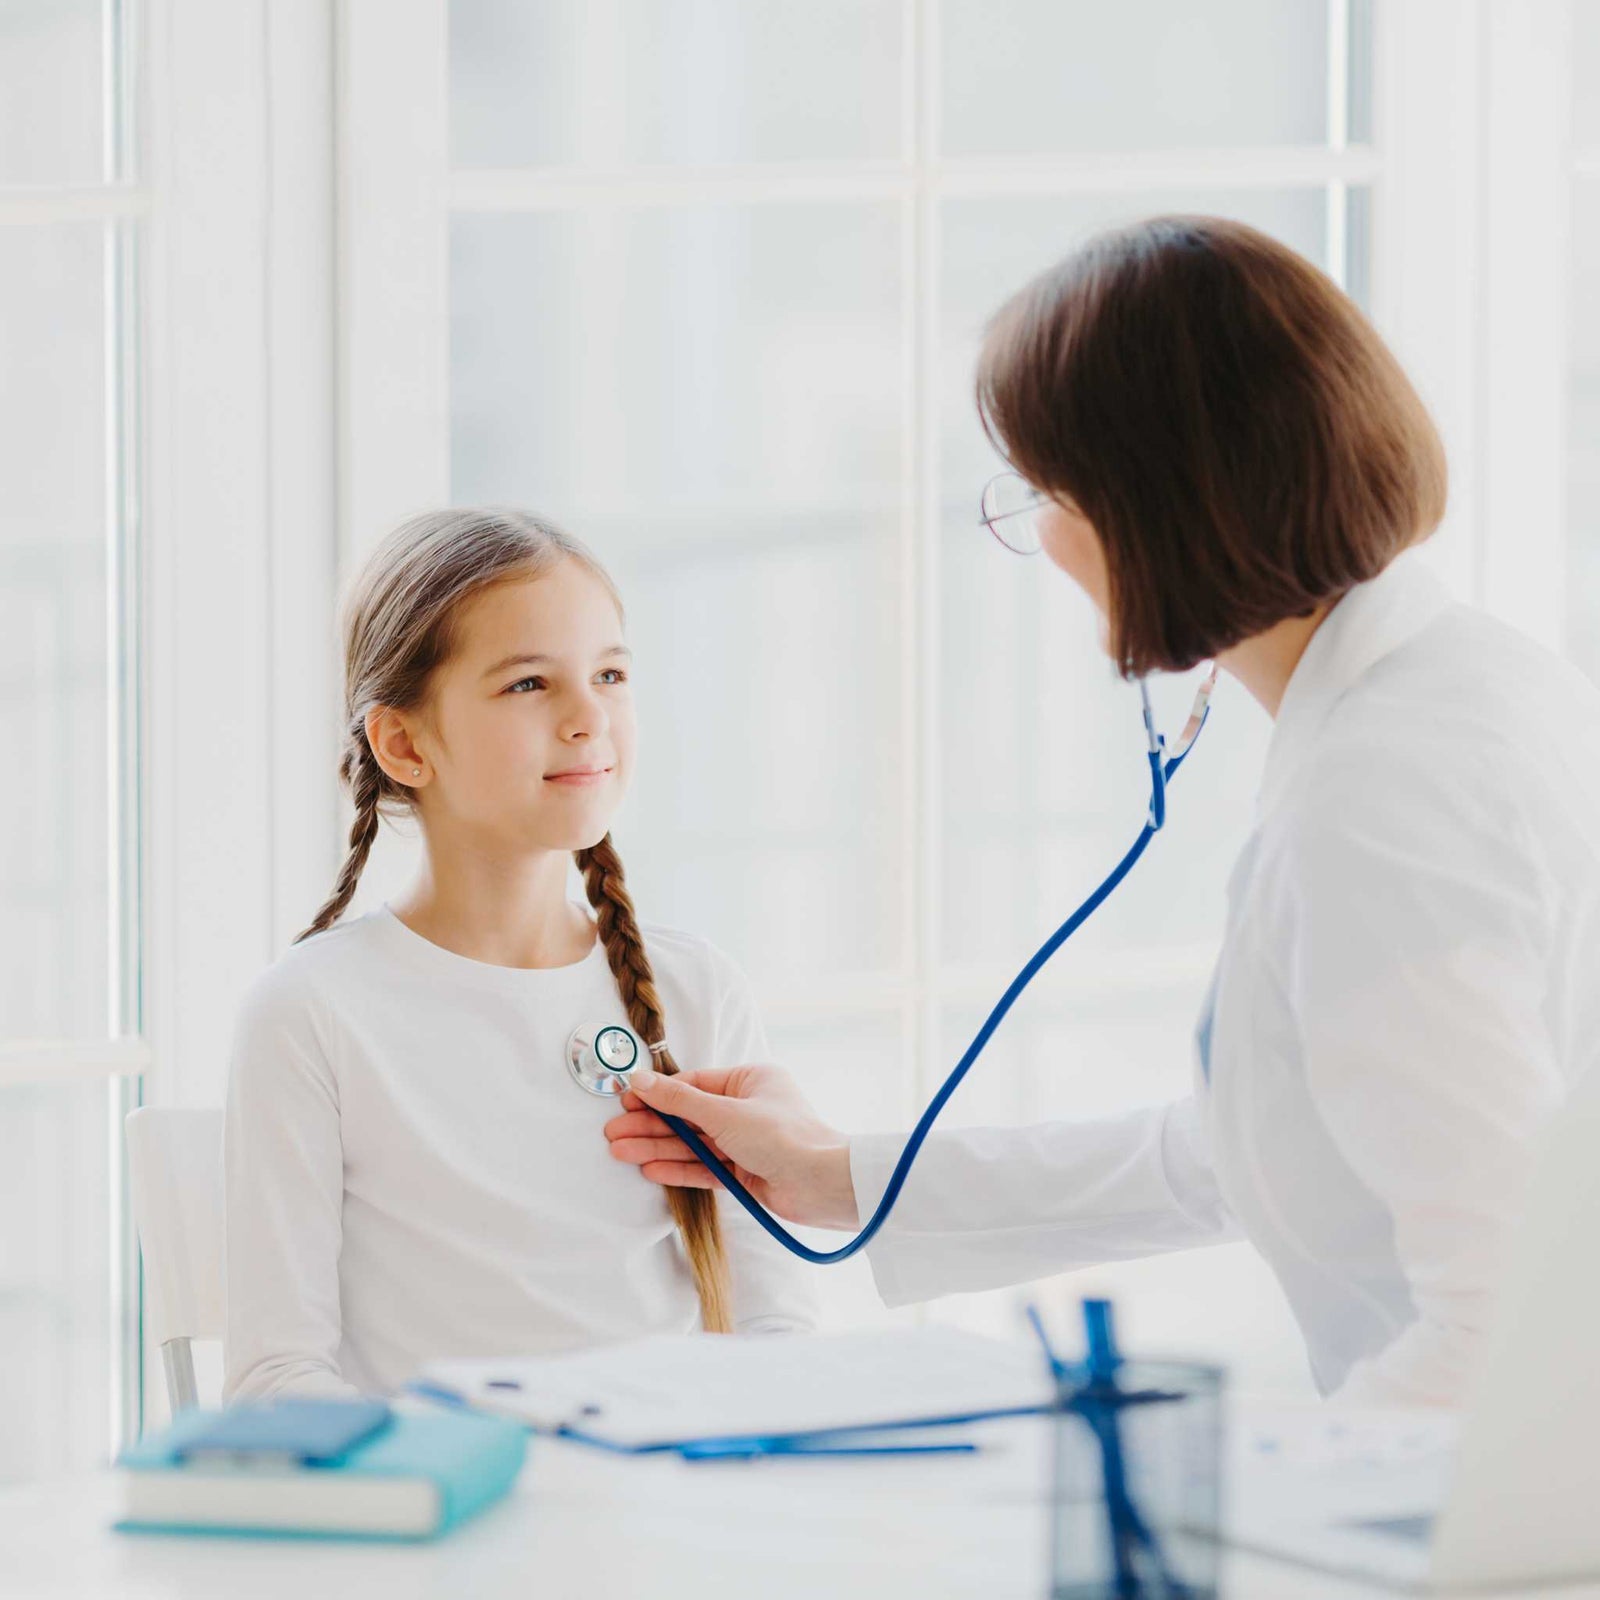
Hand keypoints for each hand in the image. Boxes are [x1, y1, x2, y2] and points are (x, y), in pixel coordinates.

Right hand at [603, 1064, 859, 1230]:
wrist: (821, 1185)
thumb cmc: (783, 1136)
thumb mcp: (725, 1112)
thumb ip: (679, 1101)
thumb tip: (640, 1080)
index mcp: (750, 1080)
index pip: (694, 1084)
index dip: (658, 1093)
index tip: (625, 1098)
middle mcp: (748, 1108)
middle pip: (689, 1115)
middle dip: (651, 1124)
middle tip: (613, 1131)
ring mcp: (746, 1142)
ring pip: (693, 1143)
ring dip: (658, 1147)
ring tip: (620, 1151)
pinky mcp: (746, 1172)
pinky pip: (705, 1167)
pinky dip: (678, 1168)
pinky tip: (650, 1168)